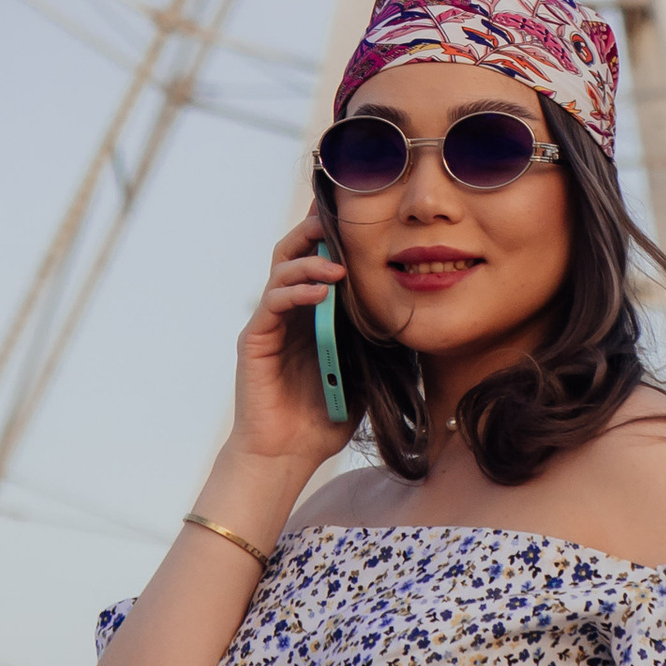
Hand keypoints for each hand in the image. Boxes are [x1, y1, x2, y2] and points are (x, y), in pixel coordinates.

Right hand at [228, 218, 355, 469]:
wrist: (287, 454)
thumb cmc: (326, 415)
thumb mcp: (365, 370)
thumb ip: (376, 338)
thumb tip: (411, 308)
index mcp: (313, 312)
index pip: (320, 260)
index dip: (333, 234)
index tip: (357, 211)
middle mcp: (288, 310)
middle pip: (294, 252)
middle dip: (315, 231)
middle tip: (340, 219)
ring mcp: (270, 323)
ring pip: (281, 271)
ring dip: (310, 263)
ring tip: (338, 268)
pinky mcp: (255, 340)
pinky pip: (272, 304)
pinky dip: (296, 293)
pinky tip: (321, 294)